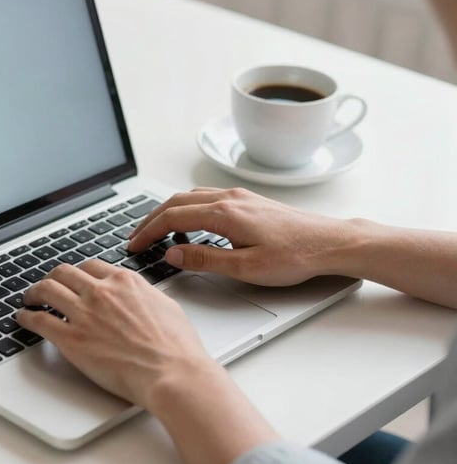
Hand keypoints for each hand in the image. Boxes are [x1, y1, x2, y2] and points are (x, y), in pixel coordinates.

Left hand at [17, 259, 280, 463]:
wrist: (171, 372)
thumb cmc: (176, 347)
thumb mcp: (165, 306)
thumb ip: (144, 296)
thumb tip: (139, 296)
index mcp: (125, 281)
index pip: (91, 267)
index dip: (78, 272)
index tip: (73, 278)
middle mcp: (101, 292)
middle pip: (64, 273)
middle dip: (52, 277)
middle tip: (47, 285)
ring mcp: (84, 314)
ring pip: (47, 290)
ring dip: (34, 292)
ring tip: (29, 299)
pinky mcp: (71, 339)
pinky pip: (39, 321)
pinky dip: (27, 317)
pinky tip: (23, 318)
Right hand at [128, 187, 347, 285]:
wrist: (330, 242)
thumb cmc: (295, 256)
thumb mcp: (246, 267)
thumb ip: (205, 260)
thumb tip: (172, 255)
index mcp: (225, 213)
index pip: (172, 218)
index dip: (148, 232)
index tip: (133, 245)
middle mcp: (229, 198)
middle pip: (176, 202)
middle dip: (150, 220)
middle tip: (135, 239)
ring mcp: (239, 197)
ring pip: (190, 197)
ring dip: (168, 213)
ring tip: (156, 232)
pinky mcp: (247, 201)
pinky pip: (206, 198)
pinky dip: (187, 209)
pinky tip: (190, 226)